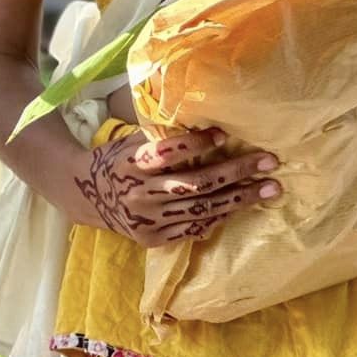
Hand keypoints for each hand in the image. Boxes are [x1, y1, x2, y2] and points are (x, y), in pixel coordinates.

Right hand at [72, 126, 279, 245]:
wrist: (86, 195)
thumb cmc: (118, 159)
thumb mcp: (132, 141)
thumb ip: (163, 136)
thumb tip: (207, 118)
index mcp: (132, 162)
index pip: (167, 153)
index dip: (196, 144)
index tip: (224, 134)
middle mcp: (139, 193)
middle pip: (195, 184)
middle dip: (236, 171)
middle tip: (270, 162)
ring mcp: (147, 219)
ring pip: (201, 209)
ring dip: (240, 198)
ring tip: (271, 188)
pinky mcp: (153, 238)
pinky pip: (192, 229)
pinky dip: (219, 217)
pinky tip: (241, 206)